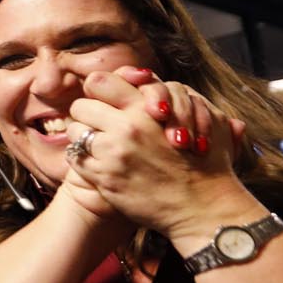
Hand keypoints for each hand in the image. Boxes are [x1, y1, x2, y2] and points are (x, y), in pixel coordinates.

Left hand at [64, 71, 256, 239]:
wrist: (203, 206)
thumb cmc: (208, 161)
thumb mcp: (202, 116)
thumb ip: (176, 94)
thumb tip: (146, 76)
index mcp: (146, 107)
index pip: (99, 82)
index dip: (100, 91)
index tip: (105, 101)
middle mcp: (126, 126)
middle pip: (81, 106)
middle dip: (88, 114)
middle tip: (98, 125)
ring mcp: (113, 153)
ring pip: (75, 131)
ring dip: (83, 137)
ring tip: (98, 145)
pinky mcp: (104, 177)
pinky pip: (75, 159)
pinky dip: (82, 159)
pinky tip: (97, 164)